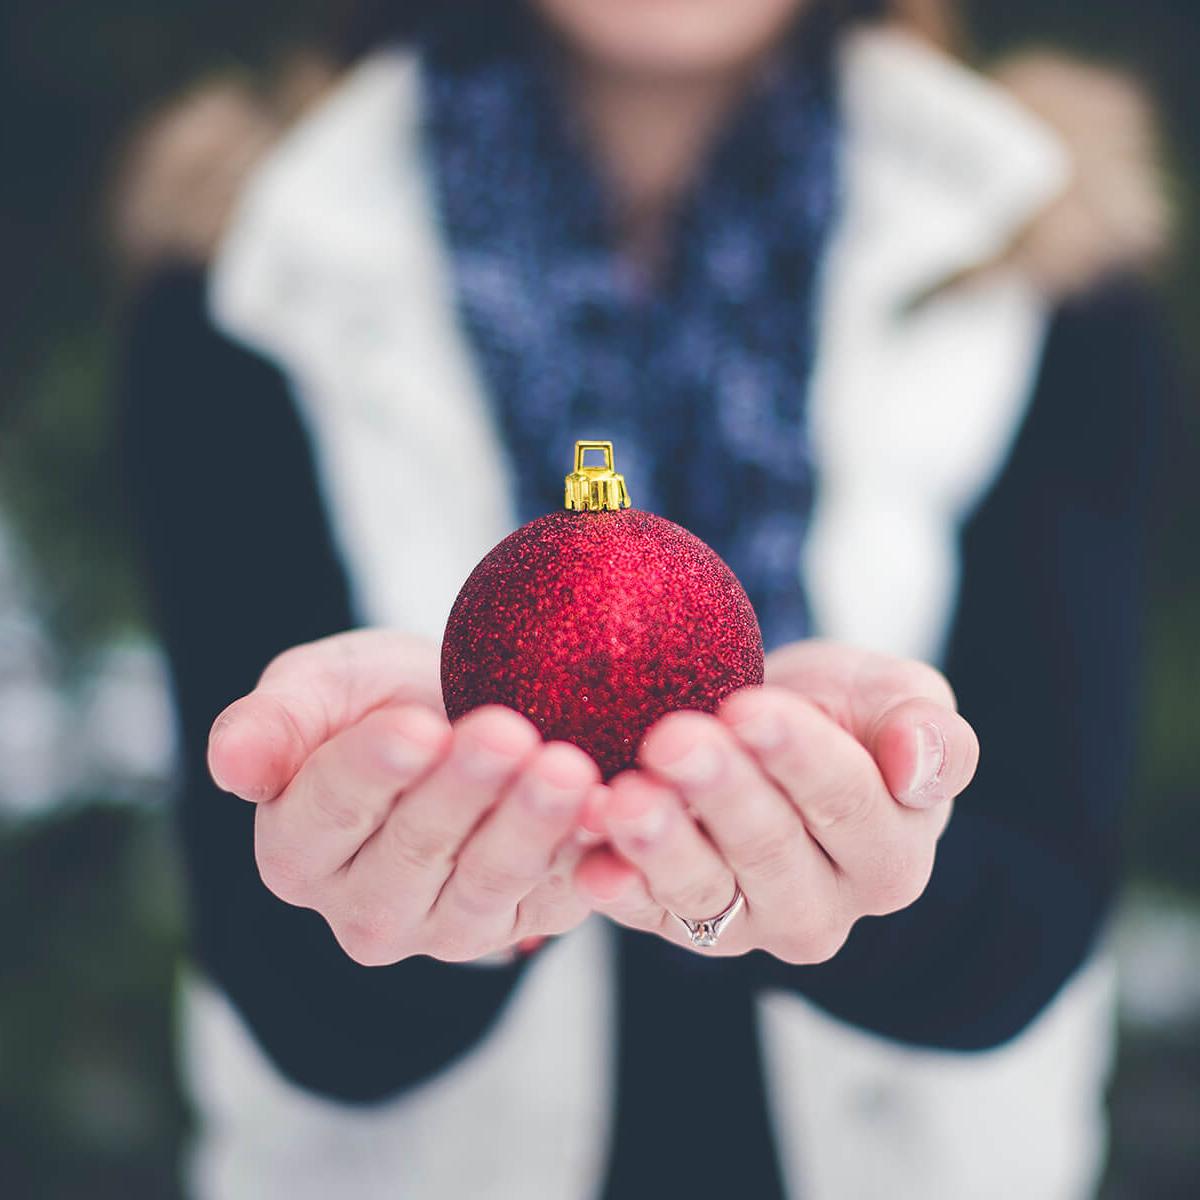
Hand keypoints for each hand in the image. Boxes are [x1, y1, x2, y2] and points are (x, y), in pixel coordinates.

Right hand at [208, 630, 598, 965]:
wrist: (460, 721)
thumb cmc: (378, 700)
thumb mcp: (319, 689)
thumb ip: (273, 724)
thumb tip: (229, 763)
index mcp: (298, 848)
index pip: (328, 812)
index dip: (372, 771)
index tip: (415, 726)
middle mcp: (365, 906)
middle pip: (414, 851)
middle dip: (464, 790)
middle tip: (508, 734)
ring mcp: (445, 926)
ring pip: (487, 882)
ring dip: (530, 827)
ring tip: (566, 769)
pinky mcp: (519, 924)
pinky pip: (555, 897)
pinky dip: (585, 859)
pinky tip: (611, 815)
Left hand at [575, 642, 978, 962]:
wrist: (762, 731)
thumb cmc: (838, 712)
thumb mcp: (897, 700)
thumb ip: (931, 734)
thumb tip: (919, 764)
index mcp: (890, 856)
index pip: (848, 803)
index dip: (797, 756)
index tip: (748, 709)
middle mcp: (822, 906)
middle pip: (770, 850)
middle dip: (720, 791)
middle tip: (673, 740)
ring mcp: (747, 923)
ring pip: (704, 890)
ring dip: (660, 845)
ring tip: (624, 800)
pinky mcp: (678, 924)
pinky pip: (645, 912)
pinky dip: (616, 887)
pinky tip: (589, 862)